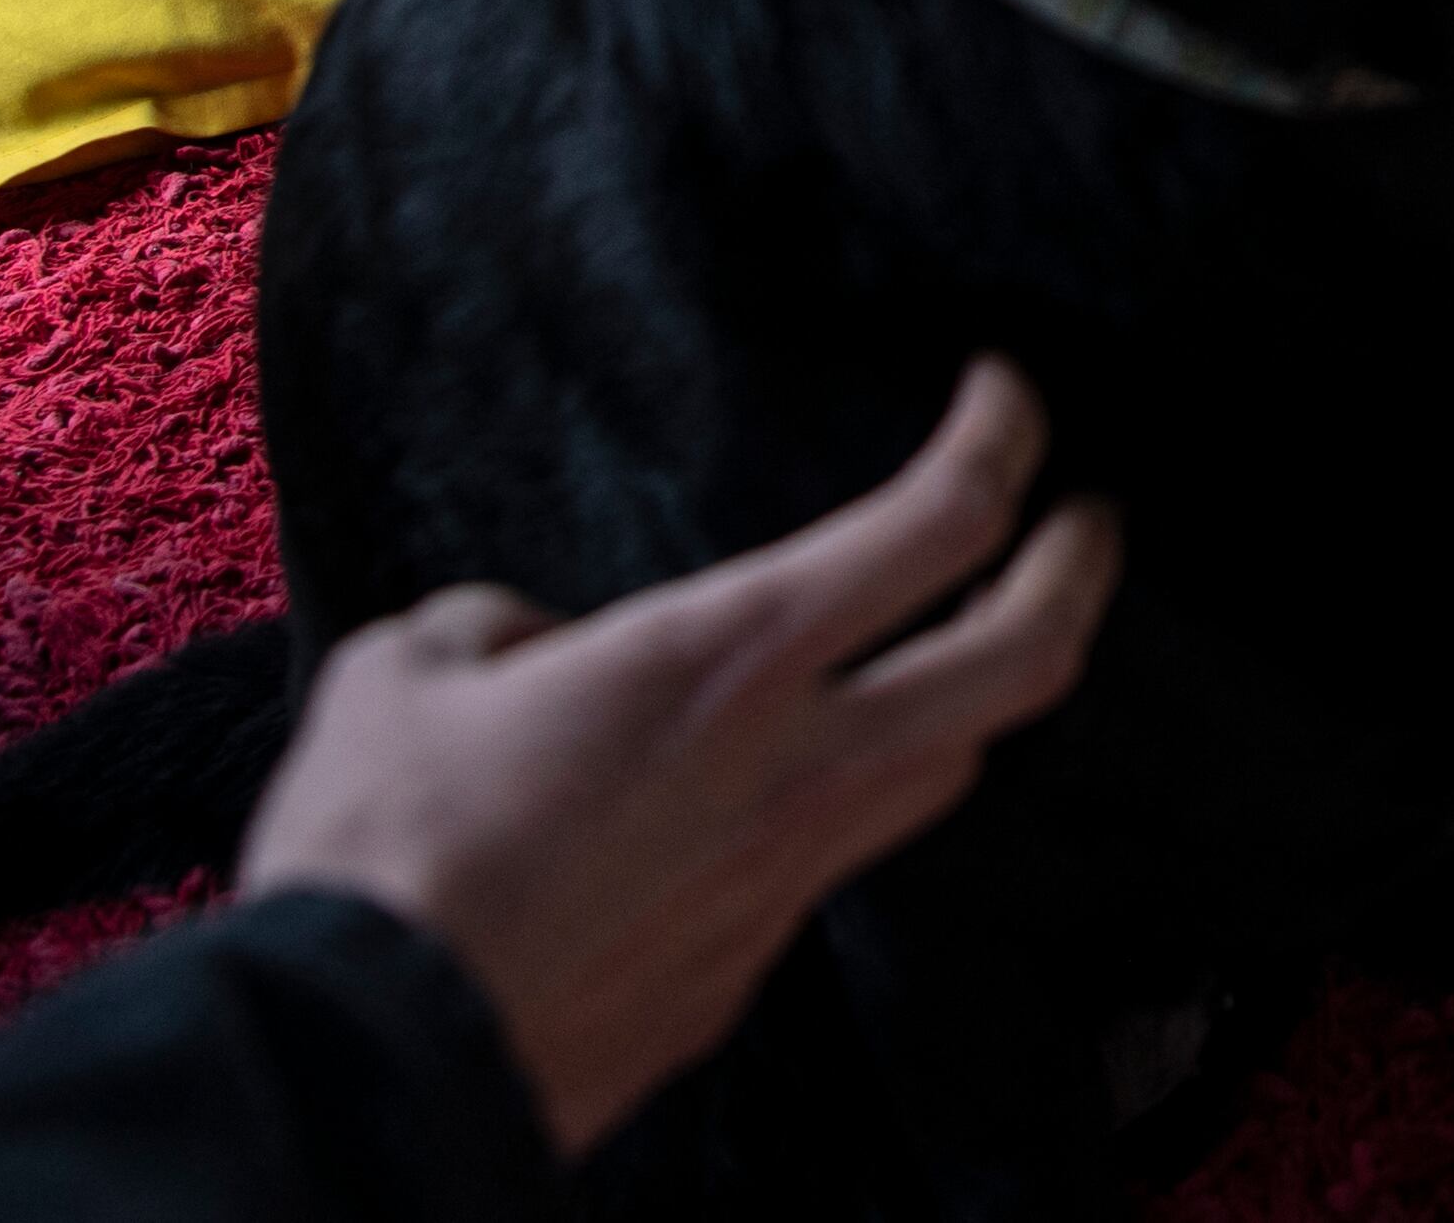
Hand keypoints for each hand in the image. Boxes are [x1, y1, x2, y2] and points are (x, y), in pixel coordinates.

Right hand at [239, 359, 1122, 1157]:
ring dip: (976, 696)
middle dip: (1080, 568)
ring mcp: (789, 879)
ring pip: (953, 767)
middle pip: (1025, 654)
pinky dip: (840, 808)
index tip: (1003, 393)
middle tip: (1084, 521)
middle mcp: (799, 765)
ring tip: (960, 649)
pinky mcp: (746, 971)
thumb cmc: (377, 856)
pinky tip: (795, 792)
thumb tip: (533, 653)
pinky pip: (836, 867)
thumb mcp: (409, 673)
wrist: (369, 1061)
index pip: (943, 518)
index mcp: (733, 657)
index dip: (1003, 434)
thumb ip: (498, 631)